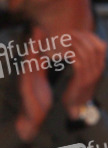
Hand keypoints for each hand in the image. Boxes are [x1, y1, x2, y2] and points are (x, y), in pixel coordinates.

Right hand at [15, 27, 52, 141]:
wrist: (32, 119)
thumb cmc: (37, 100)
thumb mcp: (40, 81)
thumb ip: (41, 69)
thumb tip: (42, 56)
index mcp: (34, 73)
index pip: (37, 55)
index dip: (39, 43)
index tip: (42, 29)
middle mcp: (28, 76)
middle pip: (31, 56)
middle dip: (34, 43)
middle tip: (38, 28)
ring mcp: (26, 83)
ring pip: (28, 66)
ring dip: (31, 53)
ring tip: (35, 42)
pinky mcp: (26, 92)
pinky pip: (29, 79)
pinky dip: (31, 70)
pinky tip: (34, 62)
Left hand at [61, 31, 106, 118]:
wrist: (76, 105)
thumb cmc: (78, 86)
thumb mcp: (87, 72)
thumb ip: (88, 60)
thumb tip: (85, 45)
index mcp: (100, 66)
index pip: (101, 46)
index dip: (91, 36)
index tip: (79, 32)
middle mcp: (98, 70)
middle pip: (94, 47)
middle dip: (82, 37)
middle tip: (70, 33)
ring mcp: (91, 76)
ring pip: (86, 53)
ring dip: (75, 44)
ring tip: (65, 39)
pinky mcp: (81, 81)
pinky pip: (78, 63)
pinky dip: (71, 54)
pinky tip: (64, 51)